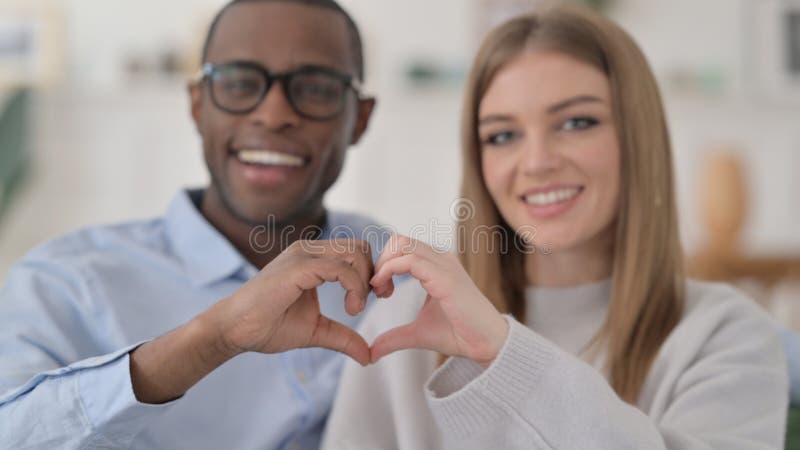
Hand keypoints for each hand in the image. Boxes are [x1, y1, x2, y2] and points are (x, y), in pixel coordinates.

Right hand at [206, 238, 373, 365]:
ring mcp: (302, 255)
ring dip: (364, 281)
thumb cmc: (268, 326)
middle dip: (373, 274)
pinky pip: (340, 268)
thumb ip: (343, 337)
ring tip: (354, 308)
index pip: (356, 251)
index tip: (372, 300)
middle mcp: (308, 250)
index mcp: (312, 258)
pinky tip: (349, 309)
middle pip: (360, 247)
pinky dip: (354, 287)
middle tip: (367, 303)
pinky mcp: (298, 267)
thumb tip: (369, 356)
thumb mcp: (316, 331)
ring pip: (355, 252)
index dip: (370, 274)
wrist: (234, 330)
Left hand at [369, 235, 508, 366]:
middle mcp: (441, 259)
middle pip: (400, 241)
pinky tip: (385, 289)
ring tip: (381, 292)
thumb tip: (371, 353)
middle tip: (378, 290)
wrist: (486, 344)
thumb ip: (394, 338)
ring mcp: (444, 265)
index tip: (379, 290)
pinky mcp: (445, 277)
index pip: (402, 248)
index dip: (384, 265)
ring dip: (383, 266)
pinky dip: (390, 270)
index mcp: (437, 265)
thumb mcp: (417, 334)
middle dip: (381, 261)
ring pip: (402, 245)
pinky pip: (410, 260)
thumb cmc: (458, 334)